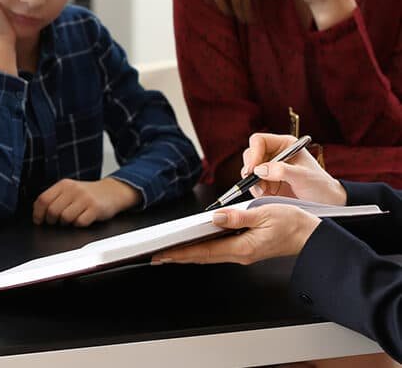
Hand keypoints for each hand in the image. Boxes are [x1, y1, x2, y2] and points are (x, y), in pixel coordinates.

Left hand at [32, 177, 140, 227]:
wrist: (112, 191)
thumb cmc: (88, 194)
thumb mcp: (70, 190)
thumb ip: (54, 197)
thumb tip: (37, 211)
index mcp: (64, 184)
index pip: (43, 199)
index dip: (38, 213)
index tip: (39, 220)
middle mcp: (73, 190)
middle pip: (52, 211)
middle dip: (52, 221)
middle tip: (57, 221)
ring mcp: (85, 199)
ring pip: (65, 218)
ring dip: (66, 224)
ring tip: (72, 219)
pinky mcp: (95, 208)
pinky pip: (80, 223)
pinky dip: (79, 225)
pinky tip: (83, 219)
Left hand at [152, 204, 319, 265]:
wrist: (312, 236)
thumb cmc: (293, 224)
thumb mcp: (265, 214)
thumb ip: (238, 217)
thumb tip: (215, 217)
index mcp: (243, 247)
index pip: (204, 251)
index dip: (181, 253)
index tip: (163, 254)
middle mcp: (241, 254)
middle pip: (203, 256)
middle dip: (179, 256)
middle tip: (158, 256)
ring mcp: (244, 252)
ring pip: (210, 254)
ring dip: (190, 252)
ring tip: (170, 250)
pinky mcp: (247, 248)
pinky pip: (220, 249)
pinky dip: (204, 248)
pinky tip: (196, 243)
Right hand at [242, 133, 346, 205]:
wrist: (327, 203)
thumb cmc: (320, 186)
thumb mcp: (303, 177)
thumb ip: (282, 171)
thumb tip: (259, 169)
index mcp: (284, 145)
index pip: (259, 141)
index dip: (254, 152)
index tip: (254, 168)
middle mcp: (275, 154)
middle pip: (251, 154)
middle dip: (251, 168)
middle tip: (255, 181)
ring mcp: (270, 169)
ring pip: (249, 170)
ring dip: (252, 181)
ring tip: (264, 190)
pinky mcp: (268, 183)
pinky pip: (253, 183)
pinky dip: (255, 189)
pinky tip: (266, 194)